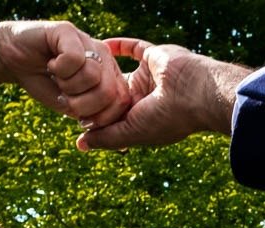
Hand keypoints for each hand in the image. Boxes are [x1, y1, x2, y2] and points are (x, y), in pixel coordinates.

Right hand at [0, 21, 130, 127]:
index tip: (78, 115)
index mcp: (110, 76)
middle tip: (65, 96)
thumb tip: (122, 146)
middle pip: (109, 92)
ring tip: (58, 76)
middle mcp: (104, 58)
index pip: (121, 102)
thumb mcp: (72, 107)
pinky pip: (74, 59)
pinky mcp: (69, 31)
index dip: (100, 117)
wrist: (13, 59)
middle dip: (82, 105)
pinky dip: (58, 69)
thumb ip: (95, 120)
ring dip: (68, 86)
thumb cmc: (46, 85)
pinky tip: (51, 63)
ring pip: (93, 76)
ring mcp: (89, 41)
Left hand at [77, 39, 251, 149]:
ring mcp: (149, 77)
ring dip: (101, 70)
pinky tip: (98, 45)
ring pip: (119, 72)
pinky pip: (131, 47)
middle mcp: (145, 99)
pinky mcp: (152, 56)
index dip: (94, 115)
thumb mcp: (131, 134)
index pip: (112, 118)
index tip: (73, 112)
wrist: (196, 93)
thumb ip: (106, 138)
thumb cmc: (166, 119)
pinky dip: (117, 45)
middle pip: (112, 95)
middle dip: (94, 93)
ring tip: (78, 66)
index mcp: (141, 120)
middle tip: (68, 87)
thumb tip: (80, 145)